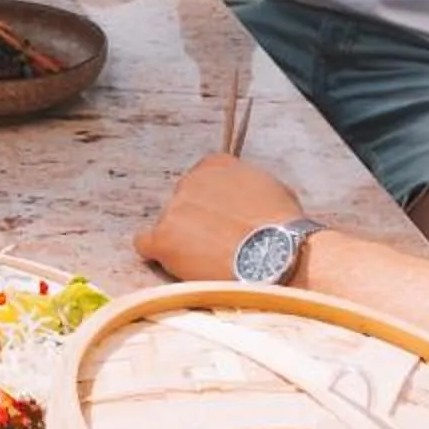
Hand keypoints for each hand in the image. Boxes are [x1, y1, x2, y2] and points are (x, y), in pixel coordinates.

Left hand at [134, 154, 304, 281]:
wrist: (276, 253)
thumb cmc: (283, 226)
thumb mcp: (272, 190)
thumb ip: (248, 189)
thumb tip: (247, 202)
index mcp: (216, 165)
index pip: (201, 180)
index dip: (209, 204)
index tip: (220, 220)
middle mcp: (190, 180)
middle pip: (183, 204)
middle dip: (195, 223)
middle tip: (216, 246)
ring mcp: (174, 208)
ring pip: (168, 226)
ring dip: (182, 242)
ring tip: (207, 263)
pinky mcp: (164, 237)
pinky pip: (145, 243)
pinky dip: (156, 253)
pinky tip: (171, 264)